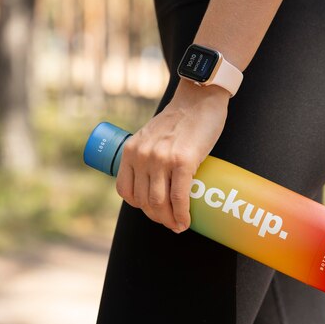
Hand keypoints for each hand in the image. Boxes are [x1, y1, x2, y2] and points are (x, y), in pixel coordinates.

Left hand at [115, 80, 229, 232]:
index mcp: (131, 151)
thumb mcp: (151, 136)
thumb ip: (147, 154)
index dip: (139, 207)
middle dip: (157, 218)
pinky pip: (180, 197)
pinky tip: (185, 222)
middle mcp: (142, 156)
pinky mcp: (183, 161)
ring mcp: (161, 159)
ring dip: (169, 221)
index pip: (126, 191)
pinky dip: (181, 215)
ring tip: (178, 225)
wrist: (199, 98)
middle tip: (169, 222)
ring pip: (159, 203)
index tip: (153, 211)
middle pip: (144, 201)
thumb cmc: (179, 119)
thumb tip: (153, 180)